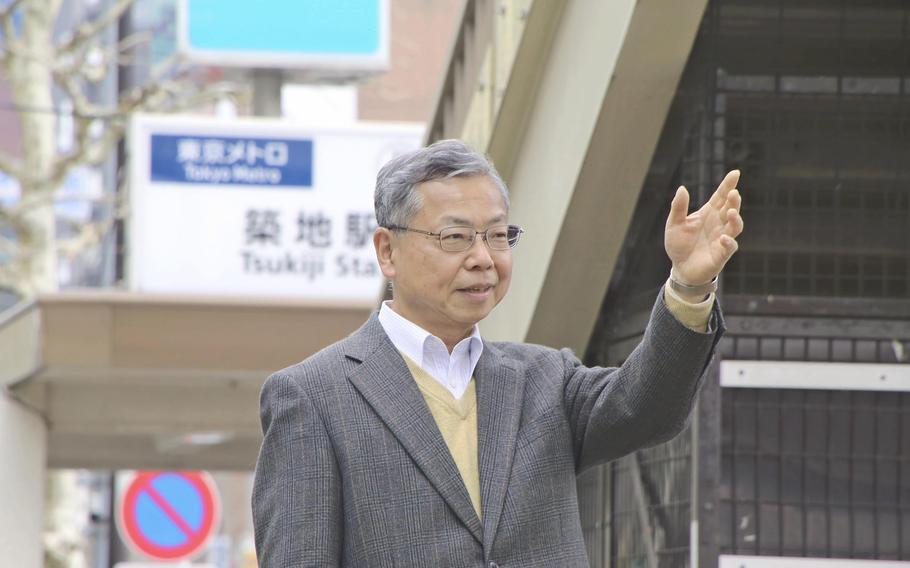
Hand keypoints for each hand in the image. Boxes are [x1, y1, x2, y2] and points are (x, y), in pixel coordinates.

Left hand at [664, 170, 743, 284]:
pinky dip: (729, 242)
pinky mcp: (721, 254)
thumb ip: (678, 207)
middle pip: (730, 209)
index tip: (735, 173)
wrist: (680, 268)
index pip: (720, 196)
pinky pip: (729, 247)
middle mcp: (718, 224)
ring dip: (735, 219)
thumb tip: (682, 188)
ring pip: (735, 226)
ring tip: (730, 212)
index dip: (728, 185)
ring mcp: (722, 238)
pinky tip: (724, 238)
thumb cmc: (679, 244)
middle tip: (734, 193)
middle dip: (734, 201)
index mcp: (708, 213)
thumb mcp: (674, 224)